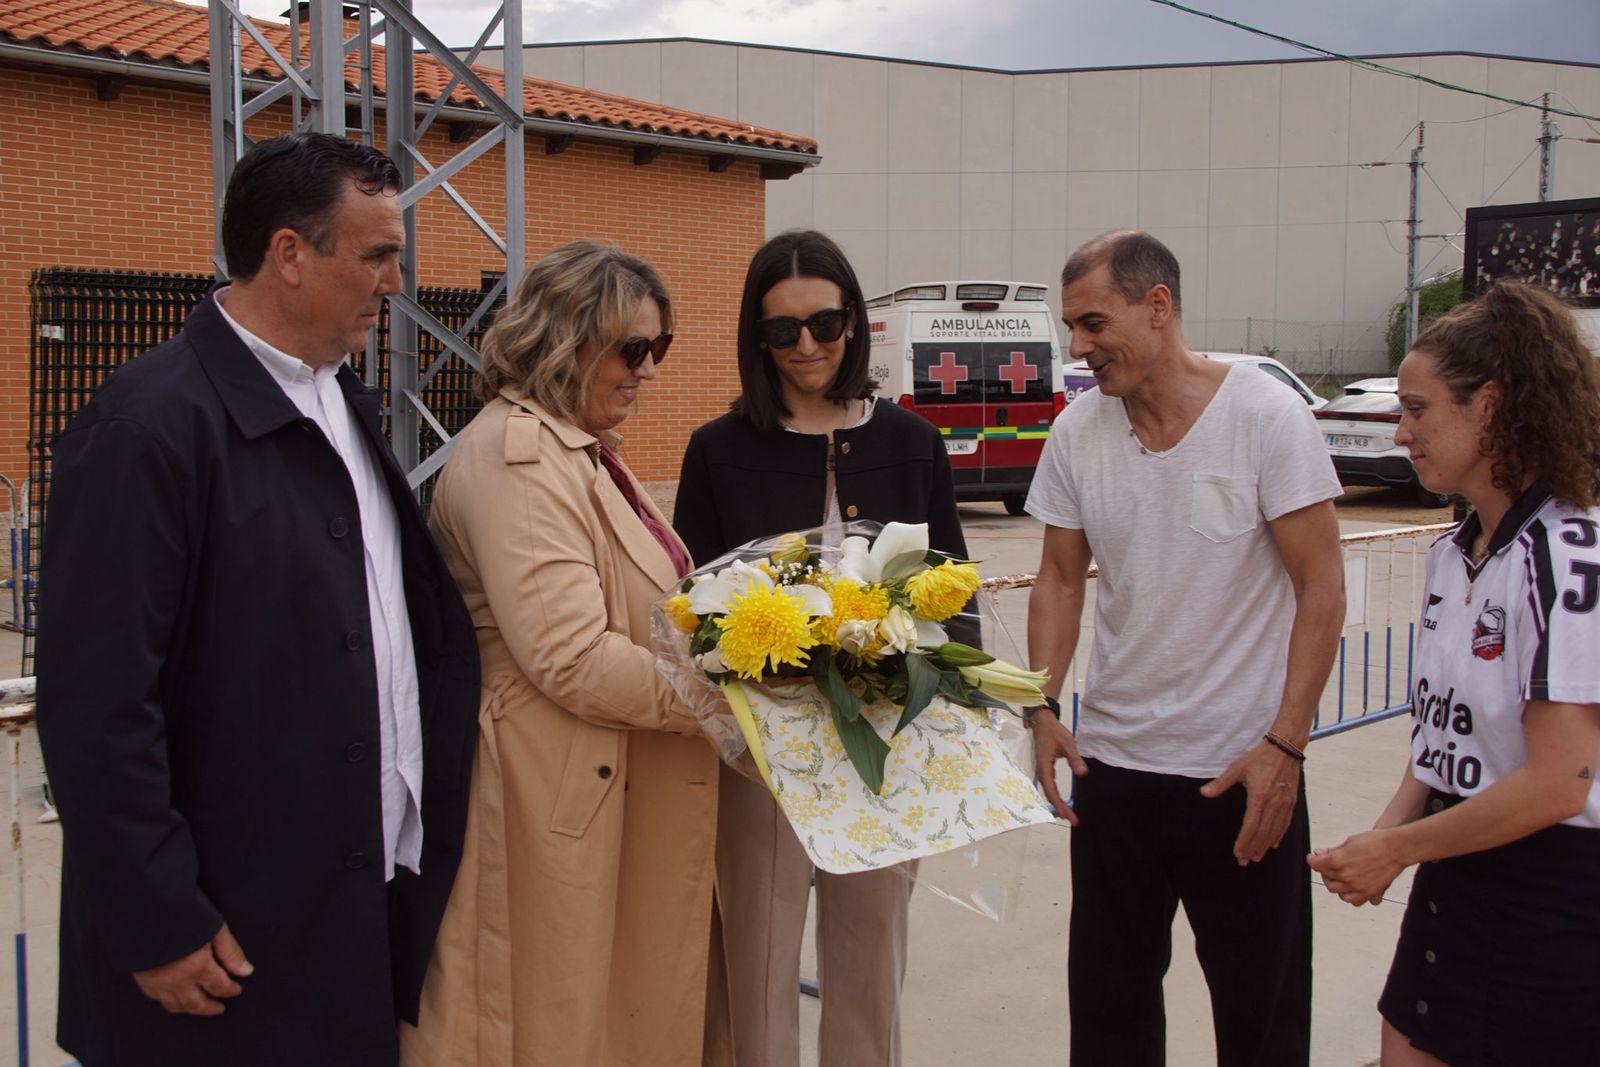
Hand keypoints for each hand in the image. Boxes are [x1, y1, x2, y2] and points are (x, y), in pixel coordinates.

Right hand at [132, 922, 253, 1015]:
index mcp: (198, 967)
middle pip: (197, 1003)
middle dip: (210, 1008)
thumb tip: (245, 971)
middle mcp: (177, 980)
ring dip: (189, 1008)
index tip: (236, 990)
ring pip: (175, 1005)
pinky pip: (155, 998)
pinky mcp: (142, 977)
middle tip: (219, 1008)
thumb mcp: (214, 928)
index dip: (230, 990)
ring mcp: (157, 981)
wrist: (144, 908)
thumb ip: (230, 952)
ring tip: (198, 1006)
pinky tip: (173, 997)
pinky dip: (167, 1001)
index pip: (219, 987)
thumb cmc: (182, 912)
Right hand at [1031, 712, 1087, 823]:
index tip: (1070, 816)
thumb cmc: (1054, 732)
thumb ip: (1075, 759)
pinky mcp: (1045, 768)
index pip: (1052, 791)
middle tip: (1073, 820)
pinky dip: (1055, 795)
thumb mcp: (1068, 744)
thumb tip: (1083, 774)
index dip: (1060, 805)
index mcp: (1044, 767)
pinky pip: (1049, 785)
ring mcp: (1042, 770)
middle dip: (1060, 808)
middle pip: (1049, 794)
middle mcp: (1041, 772)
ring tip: (1068, 814)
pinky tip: (1062, 800)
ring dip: (1057, 803)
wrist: (1042, 722)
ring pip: (1049, 791)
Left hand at [1200, 741, 1299, 865]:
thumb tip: (1204, 793)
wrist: (1285, 748)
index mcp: (1259, 797)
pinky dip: (1279, 836)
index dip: (1244, 842)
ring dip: (1265, 846)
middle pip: (1263, 833)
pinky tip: (1274, 844)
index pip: (1250, 826)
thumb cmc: (1259, 758)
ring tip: (1257, 857)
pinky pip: (1285, 824)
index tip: (1238, 854)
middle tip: (1245, 861)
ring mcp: (1284, 804)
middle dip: (1253, 849)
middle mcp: (1273, 804)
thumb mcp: (1237, 768)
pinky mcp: (1292, 802)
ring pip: (1275, 831)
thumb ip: (1220, 783)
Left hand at [1307, 830, 1404, 905]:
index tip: (1313, 857)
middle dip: (1324, 870)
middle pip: (1326, 878)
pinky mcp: (1369, 893)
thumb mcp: (1348, 842)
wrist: (1397, 848)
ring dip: (1335, 883)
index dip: (1312, 859)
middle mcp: (1345, 876)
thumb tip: (1321, 854)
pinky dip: (1349, 894)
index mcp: (1337, 861)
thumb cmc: (1373, 841)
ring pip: (1337, 891)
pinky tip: (1350, 886)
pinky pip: (1352, 900)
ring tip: (1338, 876)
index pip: (1315, 864)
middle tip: (1327, 864)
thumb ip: (1333, 851)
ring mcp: (1357, 886)